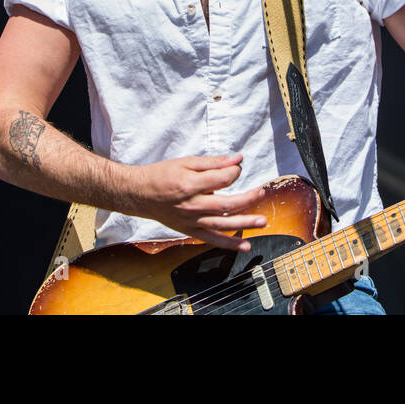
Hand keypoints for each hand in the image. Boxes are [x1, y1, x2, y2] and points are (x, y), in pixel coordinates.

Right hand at [131, 153, 266, 250]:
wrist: (141, 194)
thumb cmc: (163, 175)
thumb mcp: (186, 162)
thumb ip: (213, 162)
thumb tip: (237, 159)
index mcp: (190, 185)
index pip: (222, 180)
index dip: (235, 172)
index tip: (237, 168)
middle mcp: (192, 205)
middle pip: (226, 204)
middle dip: (248, 198)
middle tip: (262, 192)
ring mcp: (191, 221)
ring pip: (223, 224)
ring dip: (245, 223)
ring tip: (263, 221)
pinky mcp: (190, 231)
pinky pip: (212, 240)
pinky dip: (229, 244)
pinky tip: (246, 245)